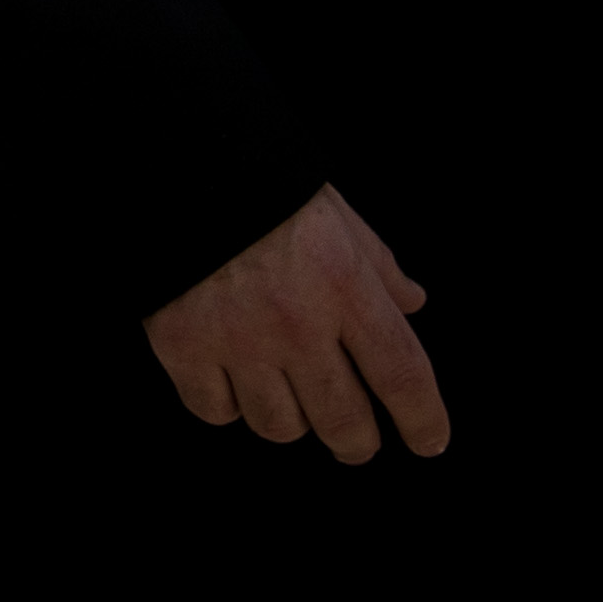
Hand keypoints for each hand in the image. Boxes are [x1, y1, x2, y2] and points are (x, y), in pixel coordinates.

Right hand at [144, 185, 444, 462]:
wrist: (172, 158)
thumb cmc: (259, 181)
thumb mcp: (333, 212)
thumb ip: (377, 264)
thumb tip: (412, 303)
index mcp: (343, 283)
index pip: (402, 374)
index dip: (424, 420)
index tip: (430, 442)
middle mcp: (295, 322)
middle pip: (343, 421)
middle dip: (356, 443)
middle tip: (354, 441)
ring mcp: (236, 339)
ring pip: (279, 426)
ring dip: (289, 419)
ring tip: (284, 396)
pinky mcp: (181, 344)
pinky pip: (215, 411)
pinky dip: (226, 404)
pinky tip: (230, 379)